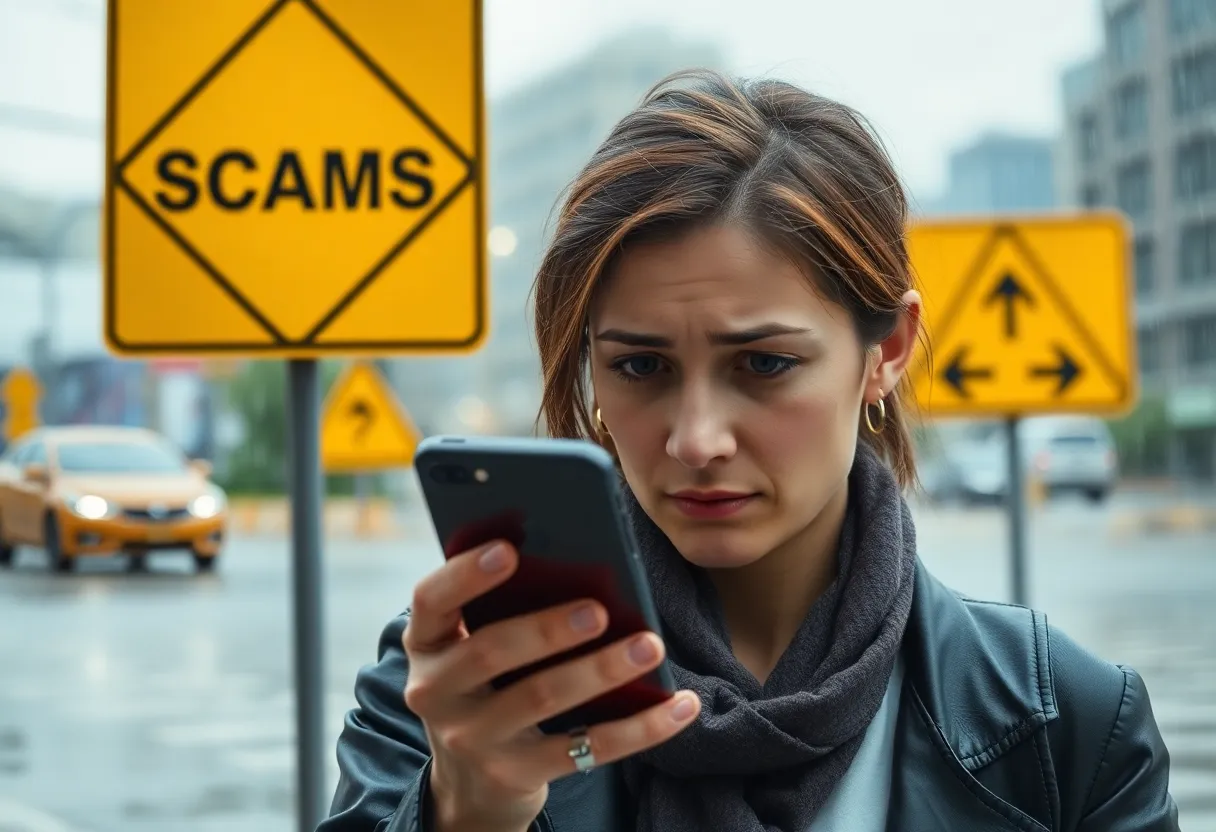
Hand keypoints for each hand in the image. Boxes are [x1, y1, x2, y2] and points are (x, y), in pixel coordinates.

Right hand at [402, 540, 700, 831]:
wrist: (471, 782)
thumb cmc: (486, 684)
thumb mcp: (472, 646)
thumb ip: (501, 608)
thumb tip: (579, 561)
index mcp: (426, 643)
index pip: (431, 601)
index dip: (466, 574)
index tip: (510, 549)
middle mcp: (437, 692)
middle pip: (489, 651)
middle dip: (547, 628)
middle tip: (599, 609)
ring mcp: (473, 739)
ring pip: (542, 698)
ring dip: (601, 669)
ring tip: (650, 646)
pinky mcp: (517, 774)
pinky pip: (587, 749)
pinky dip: (641, 728)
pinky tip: (679, 705)